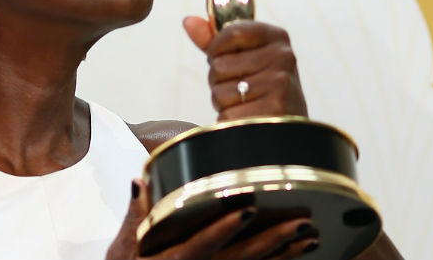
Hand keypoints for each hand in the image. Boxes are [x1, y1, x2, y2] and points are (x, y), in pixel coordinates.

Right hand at [105, 179, 318, 259]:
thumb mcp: (121, 249)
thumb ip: (135, 215)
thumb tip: (139, 181)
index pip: (204, 244)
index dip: (225, 228)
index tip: (247, 210)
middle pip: (242, 259)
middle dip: (273, 241)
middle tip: (301, 223)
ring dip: (286, 254)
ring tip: (311, 235)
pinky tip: (302, 252)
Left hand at [183, 17, 306, 120]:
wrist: (288, 126)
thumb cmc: (261, 87)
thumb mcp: (244, 57)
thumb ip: (215, 40)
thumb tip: (188, 21)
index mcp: (276, 37)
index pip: (231, 31)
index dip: (217, 49)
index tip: (224, 58)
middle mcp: (282, 57)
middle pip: (219, 66)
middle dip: (218, 81)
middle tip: (240, 89)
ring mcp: (279, 84)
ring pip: (219, 92)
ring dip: (223, 103)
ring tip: (245, 104)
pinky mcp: (273, 111)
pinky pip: (227, 116)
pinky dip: (229, 121)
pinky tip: (247, 119)